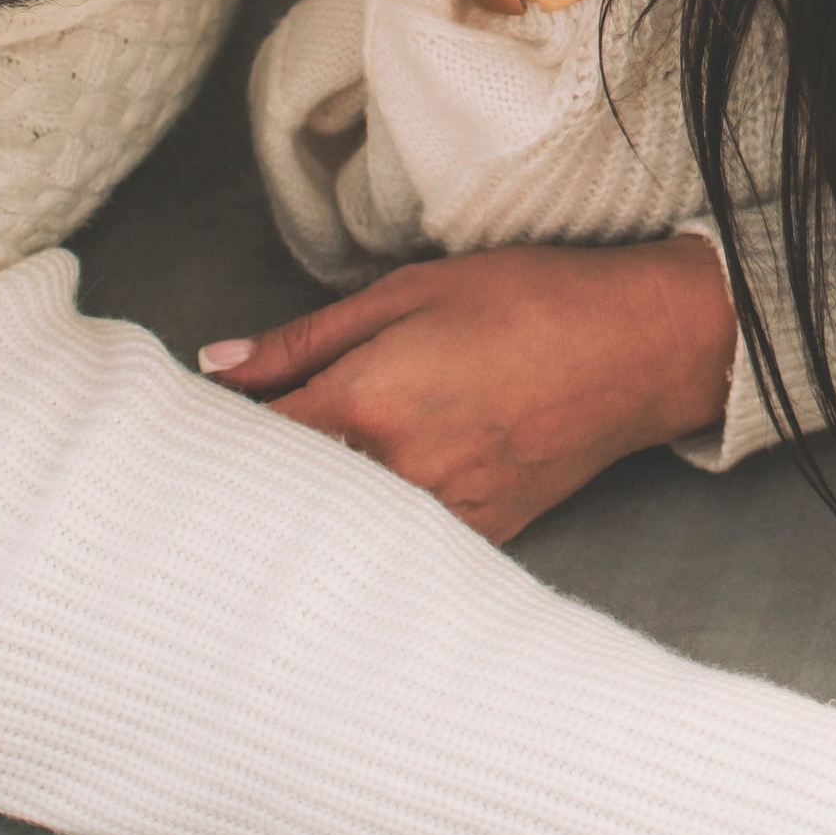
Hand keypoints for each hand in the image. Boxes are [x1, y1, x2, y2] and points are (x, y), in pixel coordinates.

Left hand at [199, 235, 740, 539]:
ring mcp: (441, 516)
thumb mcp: (407, 292)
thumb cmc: (526, 300)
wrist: (640, 348)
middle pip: (289, 495)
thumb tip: (216, 367)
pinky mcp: (478, 538)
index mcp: (368, 403)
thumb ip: (305, 338)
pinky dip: (371, 522)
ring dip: (311, 506)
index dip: (218, 434)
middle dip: (255, 479)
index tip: (195, 427)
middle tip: (228, 462)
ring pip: (340, 527)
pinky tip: (367, 499)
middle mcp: (398, 474)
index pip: (254, 441)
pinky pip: (397, 542)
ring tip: (298, 480)